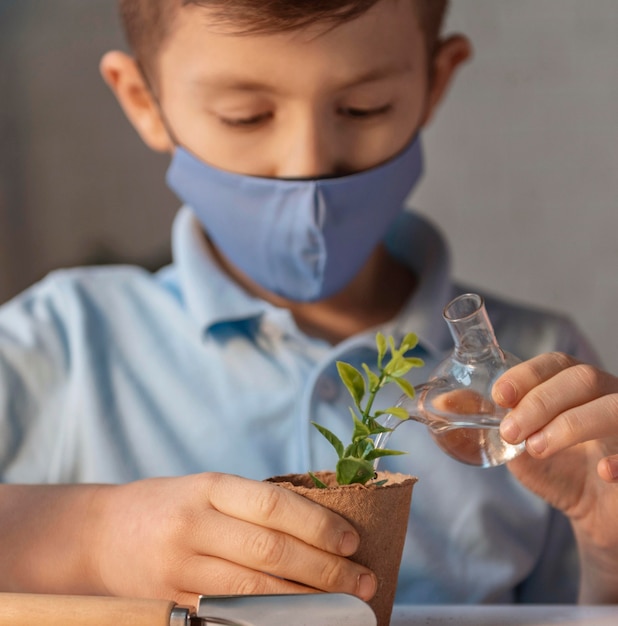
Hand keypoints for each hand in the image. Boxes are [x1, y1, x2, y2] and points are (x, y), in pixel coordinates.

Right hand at [91, 473, 376, 606]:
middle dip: (325, 571)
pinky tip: (301, 622)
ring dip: (307, 603)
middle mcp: (193, 525)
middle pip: (270, 552)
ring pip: (254, 593)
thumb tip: (323, 527)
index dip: (318, 525)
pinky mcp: (171, 605)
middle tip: (365, 583)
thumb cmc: (171, 505)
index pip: (273, 505)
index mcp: (208, 486)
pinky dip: (271, 622)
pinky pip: (230, 618)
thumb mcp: (208, 488)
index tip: (352, 541)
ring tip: (346, 607)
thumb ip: (254, 505)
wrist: (102, 535)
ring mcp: (179, 569)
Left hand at [492, 352, 617, 600]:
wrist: (596, 513)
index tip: (499, 394)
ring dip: (571, 424)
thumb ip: (486, 420)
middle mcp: (607, 396)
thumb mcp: (516, 444)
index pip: (556, 363)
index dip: (528, 374)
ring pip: (614, 407)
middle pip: (582, 378)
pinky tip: (603, 472)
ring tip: (538, 447)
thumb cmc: (557, 468)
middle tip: (511, 431)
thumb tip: (444, 399)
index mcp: (575, 386)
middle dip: (540, 401)